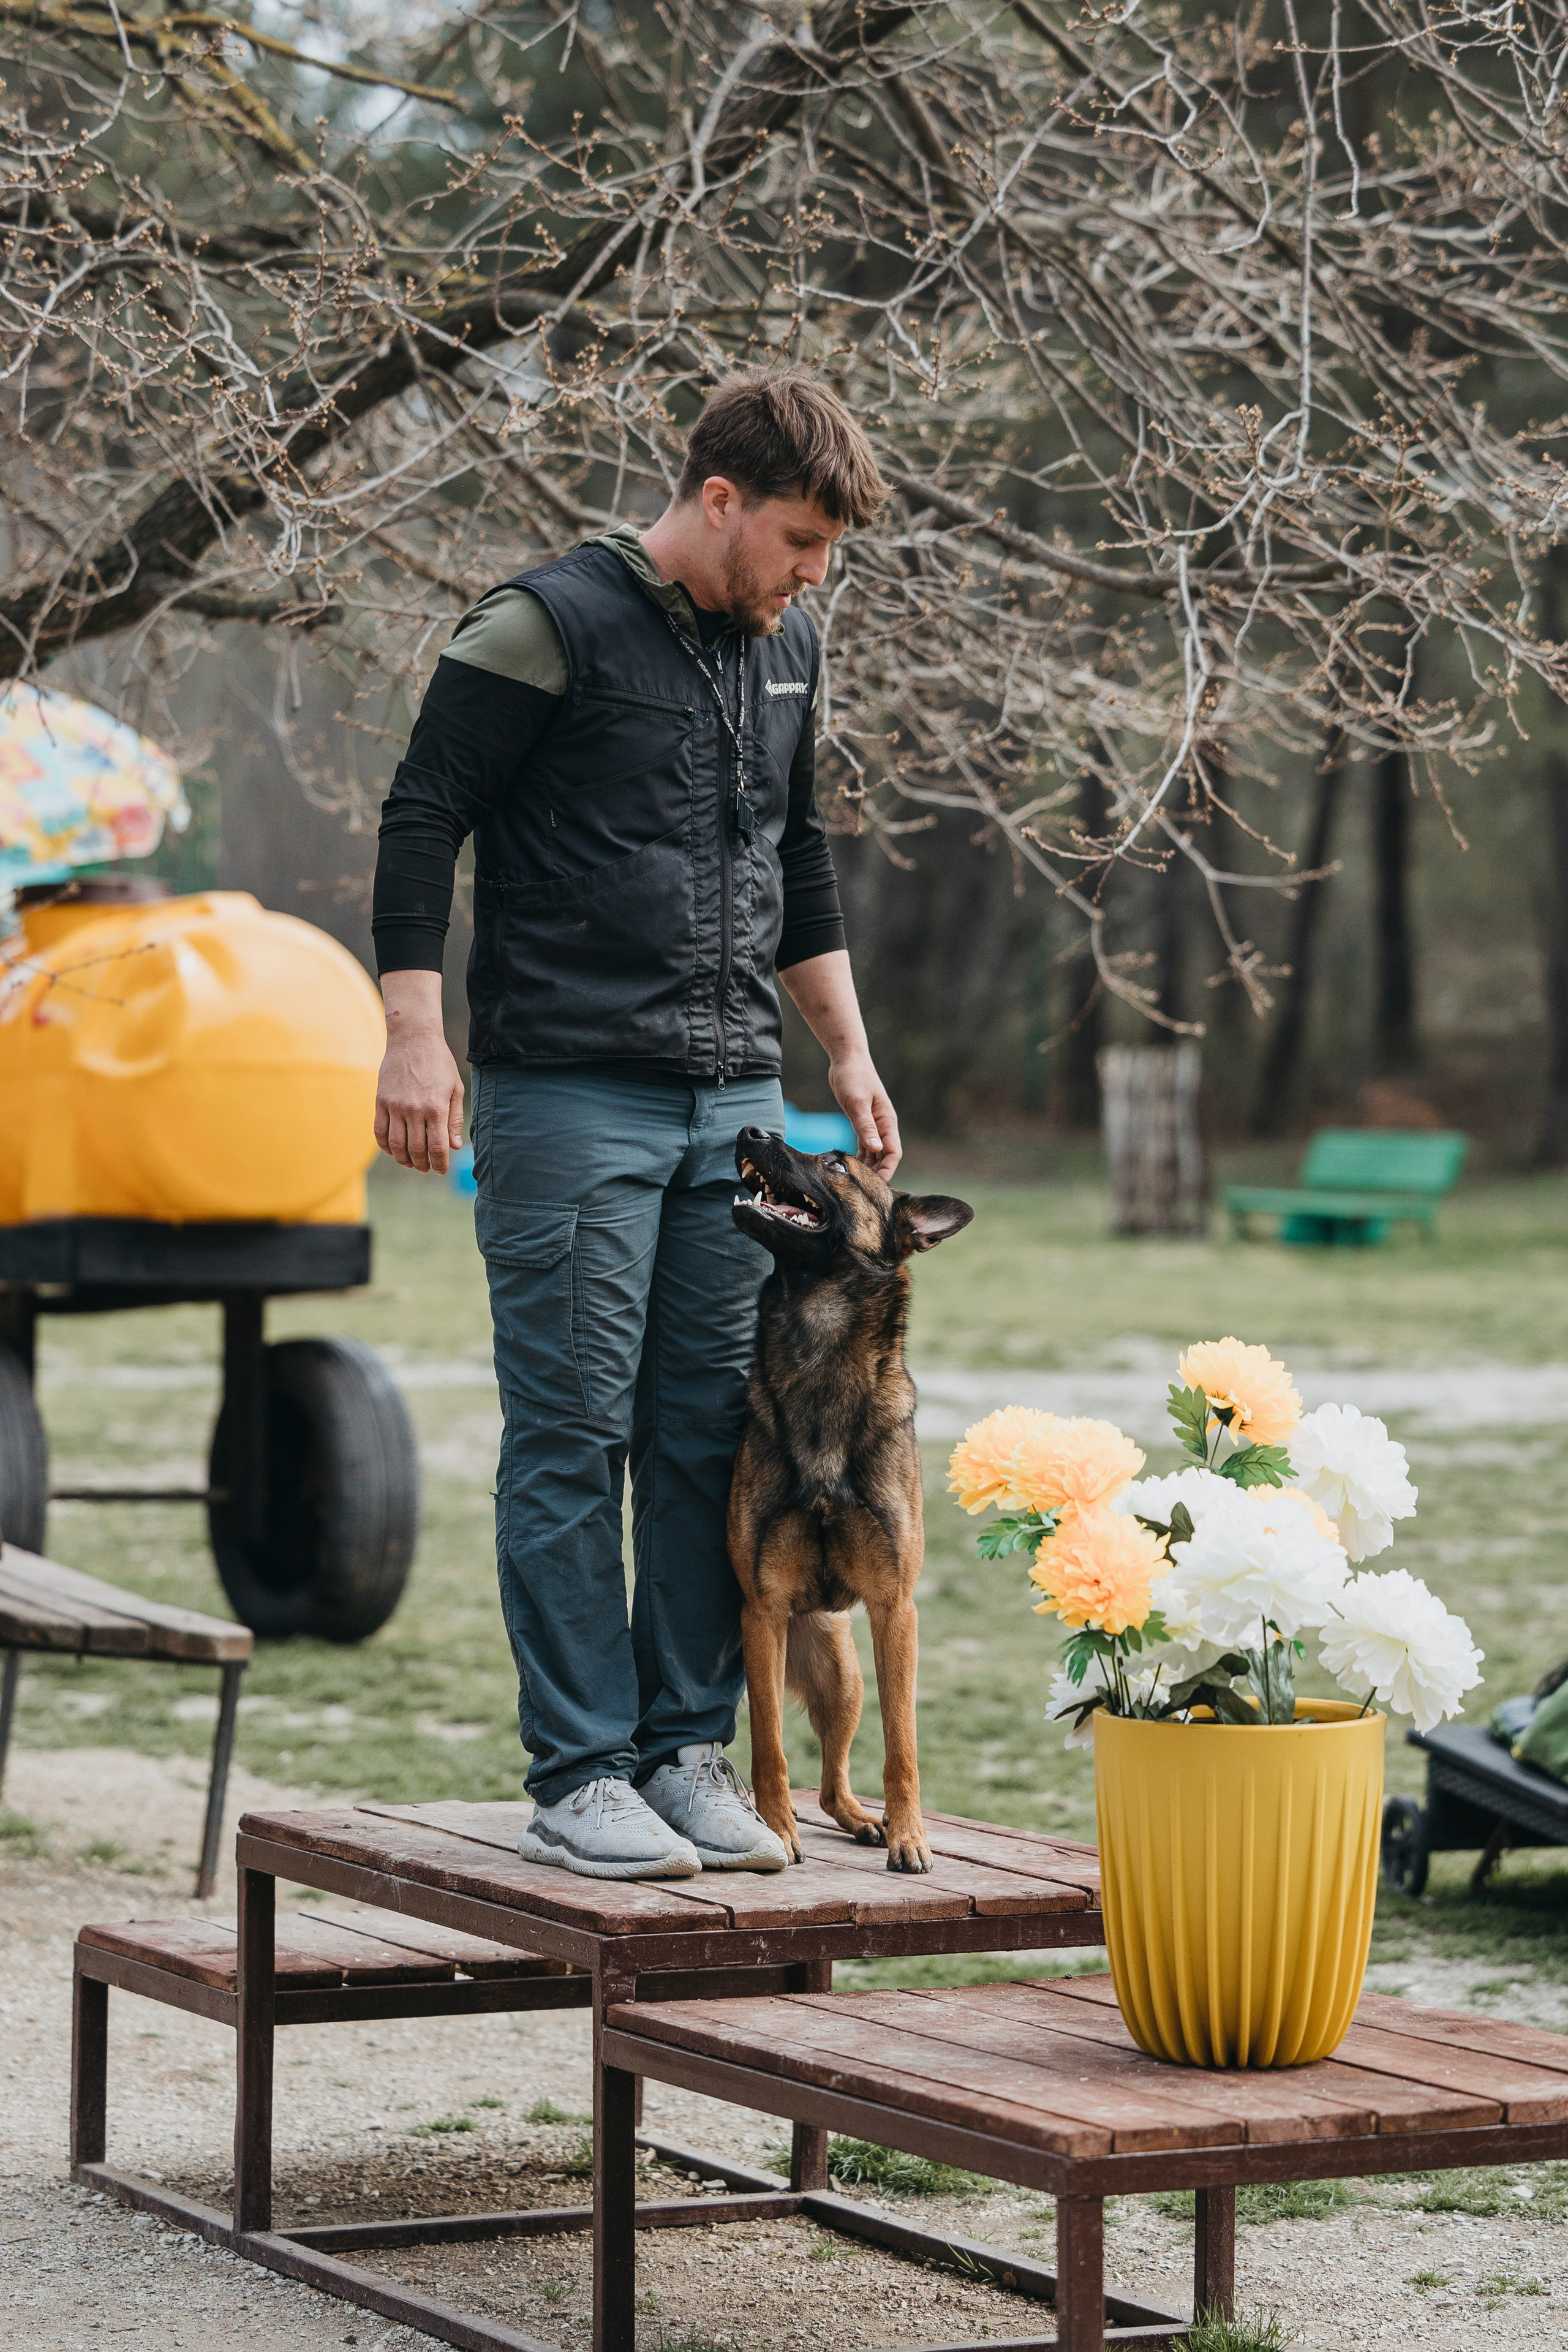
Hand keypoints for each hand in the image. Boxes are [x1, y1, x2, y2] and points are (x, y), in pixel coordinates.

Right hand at [375, 972, 464, 1173]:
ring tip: (411, 1162)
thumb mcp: (455, 1089)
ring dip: (404, 1159)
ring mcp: (395, 1106)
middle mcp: (414, 1109)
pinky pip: (379, 1131)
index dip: (439, 1164)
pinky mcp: (381, 1101)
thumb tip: (455, 1146)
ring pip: (396, 1145)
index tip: (441, 1169)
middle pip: (415, 1150)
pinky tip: (393, 1150)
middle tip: (426, 1167)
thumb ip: (454, 1119)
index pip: (437, 1147)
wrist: (413, 1039)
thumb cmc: (439, 1063)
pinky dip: (385, 1146)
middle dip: (422, 1165)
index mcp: (436, 1108)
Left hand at [830, 1051, 900, 1176]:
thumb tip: (876, 1148)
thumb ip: (866, 1126)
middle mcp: (883, 1126)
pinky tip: (851, 1165)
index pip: (894, 1153)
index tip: (876, 1185)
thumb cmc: (854, 1077)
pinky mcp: (862, 1122)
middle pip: (885, 1157)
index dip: (887, 1170)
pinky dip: (860, 1156)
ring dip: (868, 1166)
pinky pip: (865, 1145)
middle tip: (862, 1188)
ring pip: (875, 1153)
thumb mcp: (857, 1102)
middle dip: (877, 1173)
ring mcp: (873, 1124)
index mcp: (887, 1121)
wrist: (847, 1060)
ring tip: (856, 1181)